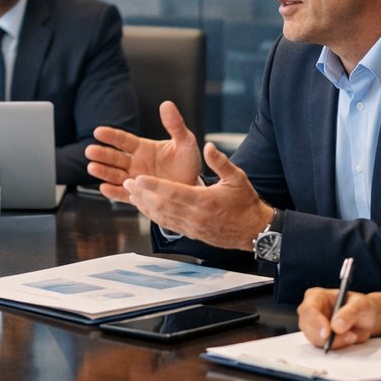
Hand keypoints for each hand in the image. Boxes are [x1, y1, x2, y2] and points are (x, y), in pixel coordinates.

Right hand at [86, 101, 202, 201]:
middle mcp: (135, 163)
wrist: (193, 188)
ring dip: (103, 171)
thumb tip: (166, 104)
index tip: (98, 131)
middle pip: (115, 158)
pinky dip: (113, 192)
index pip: (123, 140)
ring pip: (115, 175)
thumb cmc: (188, 163)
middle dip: (102, 154)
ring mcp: (135, 180)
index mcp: (143, 148)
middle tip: (89, 151)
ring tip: (92, 167)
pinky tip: (103, 188)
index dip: (111, 136)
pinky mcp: (139, 196)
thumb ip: (175, 125)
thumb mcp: (185, 142)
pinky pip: (124, 194)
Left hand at [121, 143, 272, 248]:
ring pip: (161, 216)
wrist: (253, 231)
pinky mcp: (190, 233)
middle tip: (127, 182)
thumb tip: (209, 146)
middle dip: (141, 194)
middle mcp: (195, 216)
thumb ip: (221, 162)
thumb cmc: (246, 203)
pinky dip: (153, 215)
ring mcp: (191, 227)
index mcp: (204, 201)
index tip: (138, 178)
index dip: (153, 185)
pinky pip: (166, 224)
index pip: (173, 192)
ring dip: (143, 204)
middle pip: (161, 205)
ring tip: (130, 192)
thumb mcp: (237, 178)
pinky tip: (145, 206)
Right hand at [298, 289, 380, 349]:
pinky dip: (337, 346)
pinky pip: (322, 347)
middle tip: (350, 336)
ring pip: (315, 339)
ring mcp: (313, 326)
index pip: (309, 309)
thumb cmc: (361, 306)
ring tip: (353, 336)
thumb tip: (336, 326)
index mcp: (316, 296)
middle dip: (328, 336)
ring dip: (335, 342)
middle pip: (308, 327)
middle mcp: (311, 311)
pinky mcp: (319, 338)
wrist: (367, 318)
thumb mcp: (361, 304)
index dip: (316, 322)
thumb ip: (350, 313)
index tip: (327, 334)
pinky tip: (348, 339)